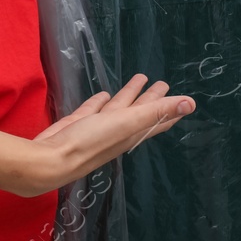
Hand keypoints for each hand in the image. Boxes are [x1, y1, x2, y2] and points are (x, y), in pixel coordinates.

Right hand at [16, 74, 194, 196]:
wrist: (49, 161)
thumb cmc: (89, 142)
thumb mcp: (127, 123)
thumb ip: (156, 112)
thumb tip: (191, 104)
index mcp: (131, 133)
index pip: (157, 120)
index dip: (171, 111)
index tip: (184, 101)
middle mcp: (117, 132)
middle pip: (140, 111)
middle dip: (151, 98)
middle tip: (162, 83)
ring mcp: (96, 129)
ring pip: (118, 108)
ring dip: (129, 95)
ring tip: (138, 79)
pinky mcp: (78, 125)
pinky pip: (94, 110)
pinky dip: (100, 102)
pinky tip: (104, 94)